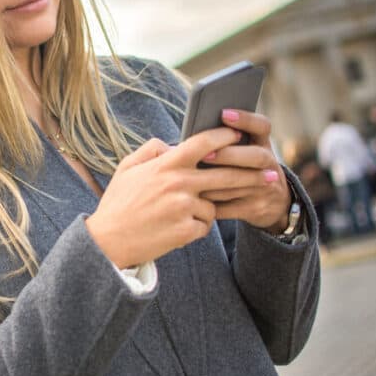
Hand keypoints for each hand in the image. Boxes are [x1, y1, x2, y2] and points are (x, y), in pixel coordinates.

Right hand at [86, 127, 272, 267]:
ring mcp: (183, 208)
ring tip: (185, 213)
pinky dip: (196, 227)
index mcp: (165, 165)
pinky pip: (205, 225)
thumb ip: (151, 150)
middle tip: (268, 171)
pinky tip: (178, 228)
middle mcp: (178, 183)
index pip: (202, 143)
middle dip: (250, 172)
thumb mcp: (126, 168)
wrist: (107, 241)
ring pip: (214, 204)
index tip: (238, 134)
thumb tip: (172, 144)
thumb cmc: (117, 203)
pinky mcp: (186, 230)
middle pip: (225, 174)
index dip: (224, 136)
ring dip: (207, 208)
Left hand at [197, 109, 291, 232]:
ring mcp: (266, 188)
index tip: (224, 113)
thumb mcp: (245, 151)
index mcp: (262, 144)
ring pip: (240, 184)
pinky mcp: (256, 209)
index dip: (246, 119)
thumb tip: (193, 132)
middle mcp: (269, 164)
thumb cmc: (243, 168)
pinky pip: (230, 207)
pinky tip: (193, 199)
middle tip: (205, 154)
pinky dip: (210, 204)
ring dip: (214, 182)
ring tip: (191, 179)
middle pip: (257, 157)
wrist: (273, 203)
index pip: (262, 126)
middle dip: (229, 155)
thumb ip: (225, 140)